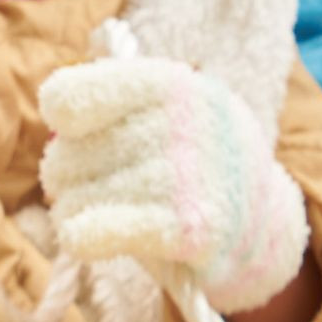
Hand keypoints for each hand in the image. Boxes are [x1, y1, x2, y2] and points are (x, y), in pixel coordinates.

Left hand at [41, 56, 308, 312]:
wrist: (264, 222)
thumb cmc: (194, 163)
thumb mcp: (173, 112)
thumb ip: (118, 104)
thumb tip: (57, 118)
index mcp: (175, 84)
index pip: (83, 93)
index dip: (64, 108)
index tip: (67, 126)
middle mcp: (185, 124)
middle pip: (73, 153)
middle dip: (64, 173)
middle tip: (78, 183)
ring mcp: (191, 177)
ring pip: (83, 196)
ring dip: (72, 210)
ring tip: (86, 213)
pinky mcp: (192, 230)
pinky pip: (110, 229)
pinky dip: (84, 235)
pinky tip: (77, 237)